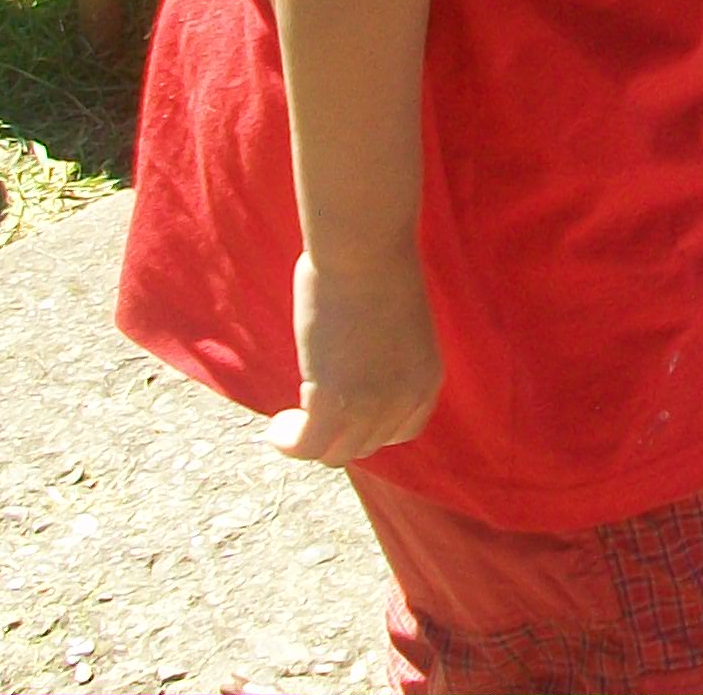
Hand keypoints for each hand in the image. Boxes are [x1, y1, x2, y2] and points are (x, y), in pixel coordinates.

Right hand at [269, 249, 442, 466]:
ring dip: (309, 442)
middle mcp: (405, 399)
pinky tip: (276, 430)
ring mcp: (372, 404)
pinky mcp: (334, 400)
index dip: (371, 428)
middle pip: (366, 444)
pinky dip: (288, 443)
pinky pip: (308, 445)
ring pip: (336, 452)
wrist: (366, 250)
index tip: (345, 413)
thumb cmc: (376, 267)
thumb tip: (355, 361)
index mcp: (426, 378)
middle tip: (307, 413)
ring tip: (288, 424)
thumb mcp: (396, 324)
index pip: (403, 431)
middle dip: (337, 433)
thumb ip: (384, 355)